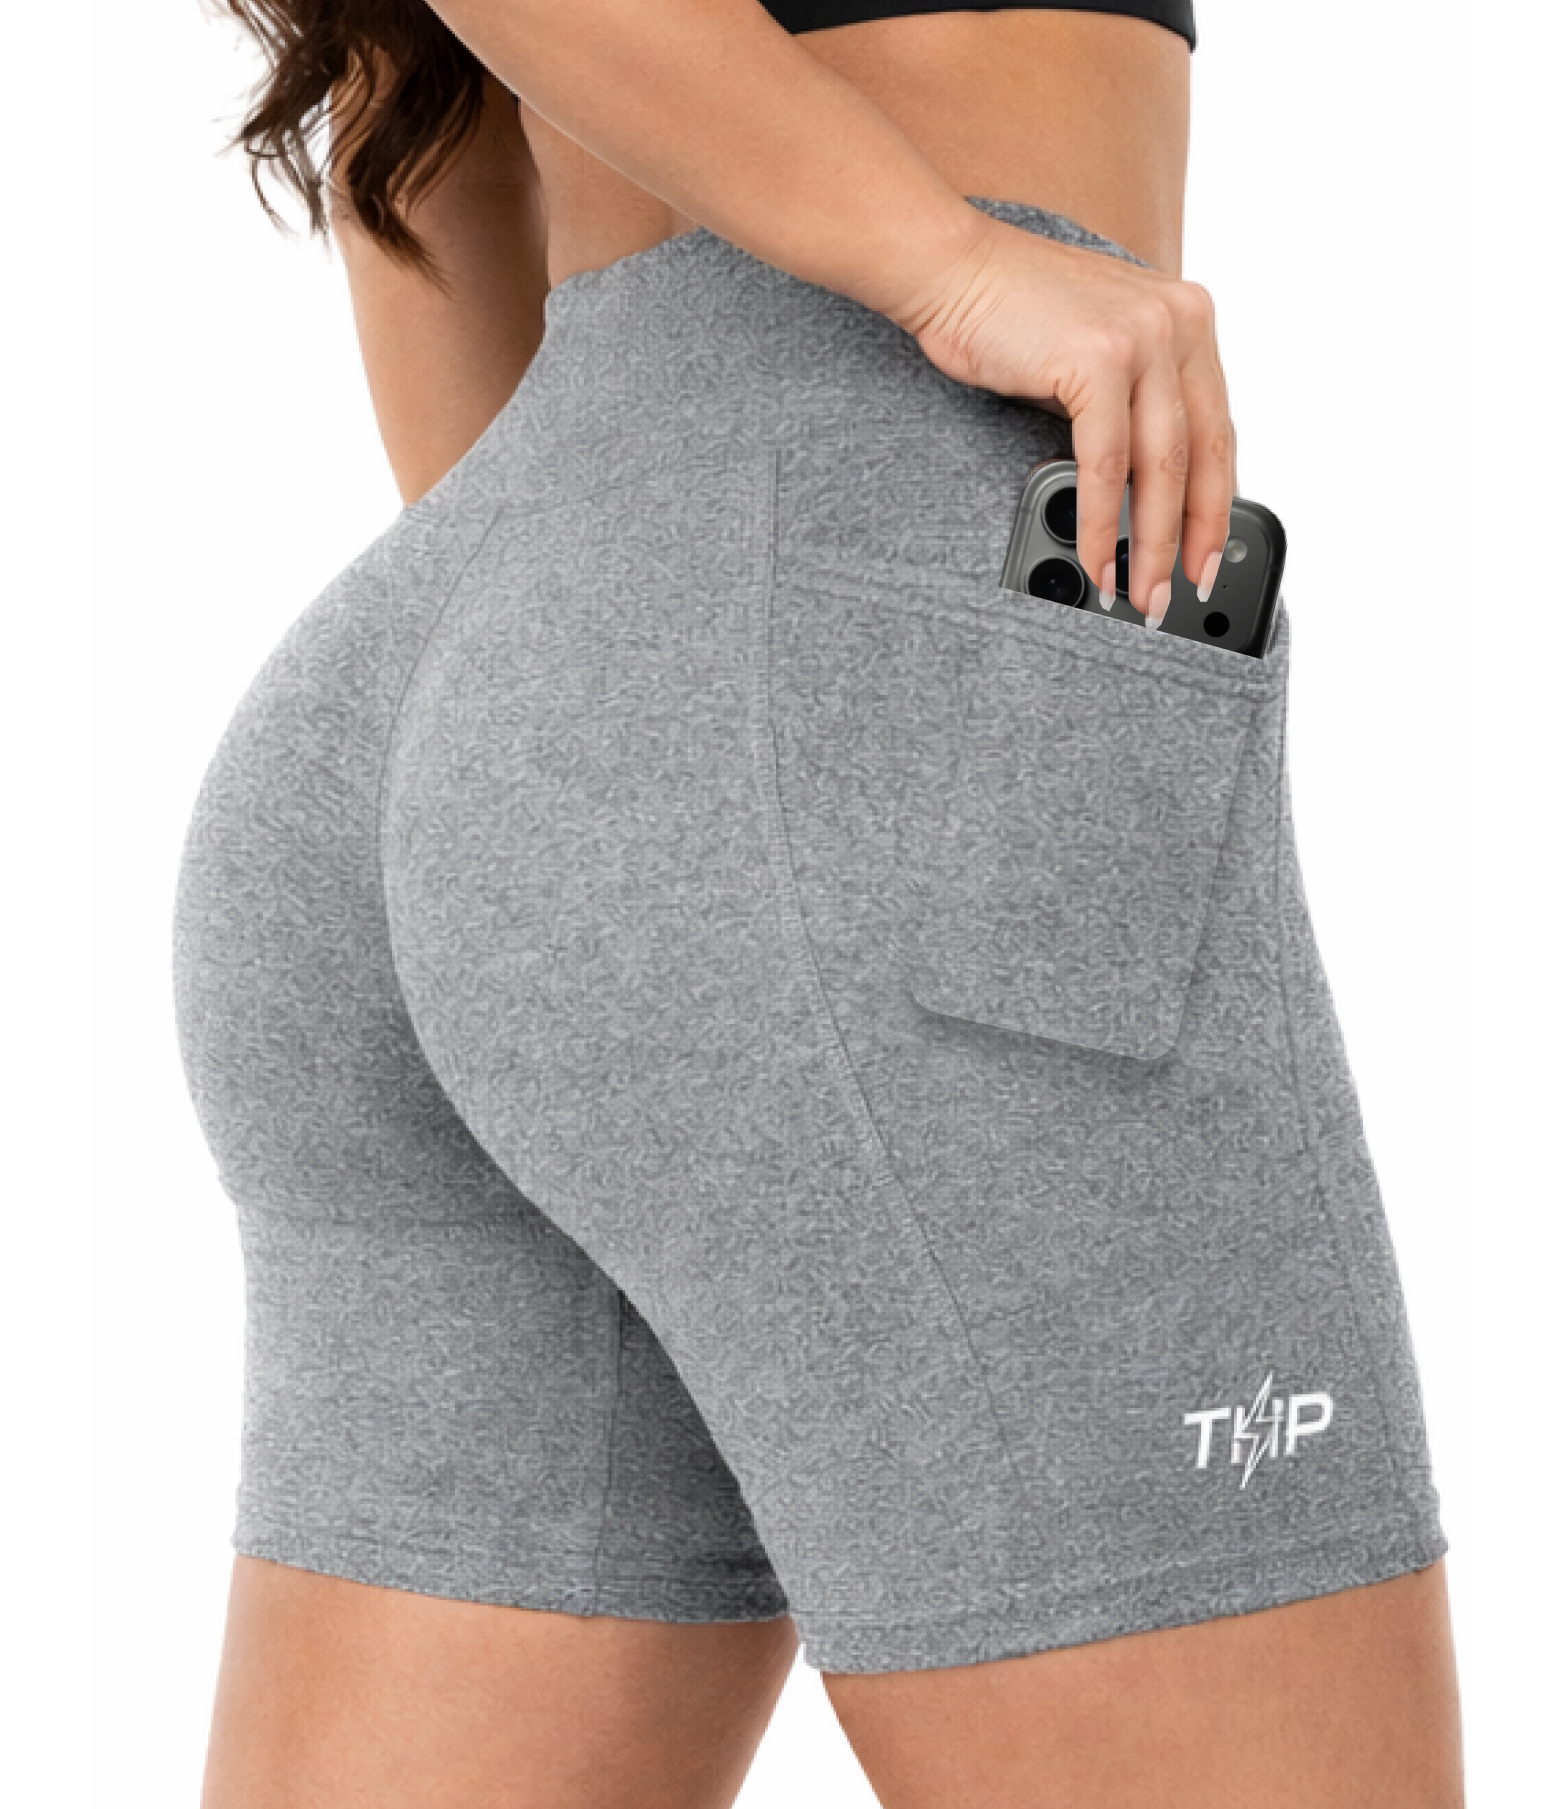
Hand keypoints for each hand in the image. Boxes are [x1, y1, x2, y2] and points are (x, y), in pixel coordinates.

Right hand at [892, 217, 1236, 626]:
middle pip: (1202, 455)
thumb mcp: (1093, 354)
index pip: (1216, 430)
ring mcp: (1143, 338)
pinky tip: (1099, 560)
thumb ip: (1129, 405)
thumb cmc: (1007, 314)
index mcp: (1186, 320)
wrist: (950, 270)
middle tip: (1182, 592)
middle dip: (1193, 537)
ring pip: (1162, 468)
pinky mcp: (1100, 360)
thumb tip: (1140, 492)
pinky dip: (1104, 524)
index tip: (1207, 554)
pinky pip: (1107, 466)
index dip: (1216, 503)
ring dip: (1152, 544)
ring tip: (1139, 593)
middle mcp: (1177, 323)